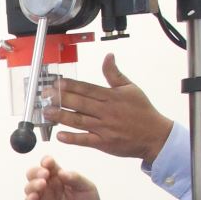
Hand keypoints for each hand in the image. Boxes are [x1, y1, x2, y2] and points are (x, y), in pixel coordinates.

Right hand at [23, 157, 105, 199]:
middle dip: (36, 171)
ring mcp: (42, 199)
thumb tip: (62, 172)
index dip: (46, 161)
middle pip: (34, 173)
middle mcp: (48, 186)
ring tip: (42, 185)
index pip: (48, 164)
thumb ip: (76, 178)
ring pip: (29, 187)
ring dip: (32, 184)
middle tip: (45, 174)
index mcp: (59, 176)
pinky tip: (34, 197)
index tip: (49, 162)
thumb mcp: (87, 187)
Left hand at [46, 53, 173, 163]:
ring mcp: (104, 128)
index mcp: (111, 97)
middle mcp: (106, 111)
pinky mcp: (104, 143)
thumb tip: (108, 57)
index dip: (70, 85)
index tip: (57, 83)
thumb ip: (114, 74)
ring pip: (79, 121)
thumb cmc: (142, 112)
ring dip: (61, 117)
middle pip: (80, 103)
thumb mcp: (131, 88)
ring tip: (47, 113)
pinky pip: (86, 140)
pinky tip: (60, 135)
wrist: (155, 135)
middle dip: (61, 99)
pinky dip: (73, 138)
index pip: (87, 89)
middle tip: (46, 96)